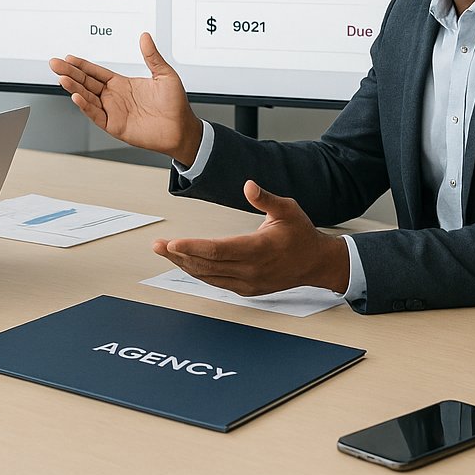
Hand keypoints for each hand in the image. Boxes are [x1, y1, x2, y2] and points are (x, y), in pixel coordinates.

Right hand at [49, 32, 201, 164]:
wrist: (181, 129)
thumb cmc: (175, 104)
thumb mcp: (164, 75)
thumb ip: (152, 56)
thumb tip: (145, 36)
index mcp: (122, 84)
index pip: (97, 72)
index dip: (82, 65)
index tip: (69, 57)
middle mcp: (114, 97)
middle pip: (87, 82)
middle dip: (70, 72)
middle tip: (55, 63)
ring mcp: (113, 111)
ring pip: (87, 97)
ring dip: (74, 88)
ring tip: (62, 77)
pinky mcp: (115, 126)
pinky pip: (96, 115)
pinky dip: (85, 106)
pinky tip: (77, 96)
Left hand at [152, 181, 349, 295]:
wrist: (316, 264)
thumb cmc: (301, 234)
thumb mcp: (288, 209)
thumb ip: (266, 198)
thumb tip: (248, 185)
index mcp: (258, 249)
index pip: (218, 250)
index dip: (192, 247)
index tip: (172, 242)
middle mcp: (251, 269)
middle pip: (207, 265)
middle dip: (178, 255)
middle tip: (157, 246)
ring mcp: (248, 283)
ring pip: (209, 276)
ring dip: (184, 264)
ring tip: (165, 252)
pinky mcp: (247, 290)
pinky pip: (217, 282)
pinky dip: (199, 273)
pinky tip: (185, 264)